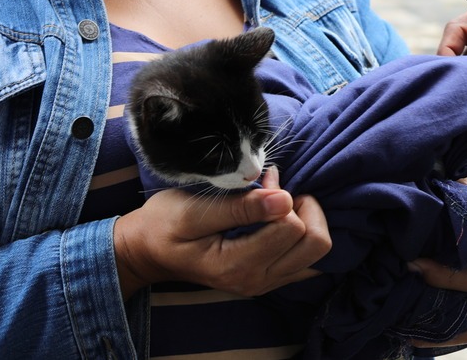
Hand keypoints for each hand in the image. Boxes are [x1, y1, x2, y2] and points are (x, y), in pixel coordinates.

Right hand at [113, 166, 330, 298]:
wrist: (148, 252)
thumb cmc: (164, 224)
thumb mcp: (193, 211)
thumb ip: (240, 208)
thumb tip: (284, 199)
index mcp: (237, 265)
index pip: (291, 228)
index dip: (282, 197)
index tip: (262, 184)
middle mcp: (257, 280)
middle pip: (316, 243)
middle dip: (303, 209)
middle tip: (275, 192)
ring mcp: (266, 283)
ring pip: (318, 252)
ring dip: (306, 221)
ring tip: (276, 205)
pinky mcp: (270, 278)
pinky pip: (308, 259)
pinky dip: (304, 235)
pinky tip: (281, 220)